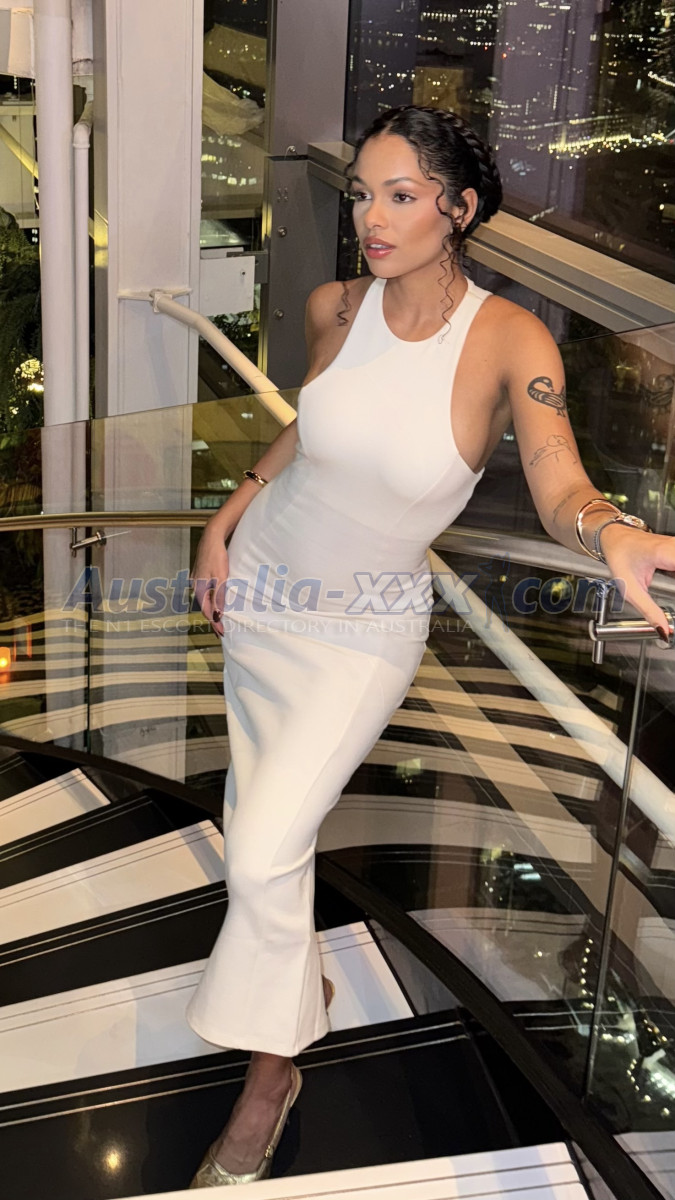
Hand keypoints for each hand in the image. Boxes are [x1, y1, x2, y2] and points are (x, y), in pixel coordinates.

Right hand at [190, 523, 228, 636]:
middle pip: (204, 606)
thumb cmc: (217, 556)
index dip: (214, 623)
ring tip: (219, 617)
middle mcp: (195, 584)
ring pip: (204, 598)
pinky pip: (205, 590)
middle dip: (212, 618)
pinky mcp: (201, 572)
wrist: (212, 535)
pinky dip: (211, 598)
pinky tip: (216, 599)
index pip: (206, 611)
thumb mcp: (220, 578)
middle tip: (221, 630)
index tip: (222, 633)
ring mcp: (197, 578)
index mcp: (199, 588)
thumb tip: (217, 615)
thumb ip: (218, 597)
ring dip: (211, 608)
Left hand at [600, 523, 674, 639]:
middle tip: (667, 592)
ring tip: (667, 587)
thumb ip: (649, 611)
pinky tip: (669, 581)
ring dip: (674, 583)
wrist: (615, 538)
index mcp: (665, 554)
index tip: (672, 594)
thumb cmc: (620, 557)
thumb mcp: (630, 589)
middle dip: (674, 585)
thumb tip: (664, 631)